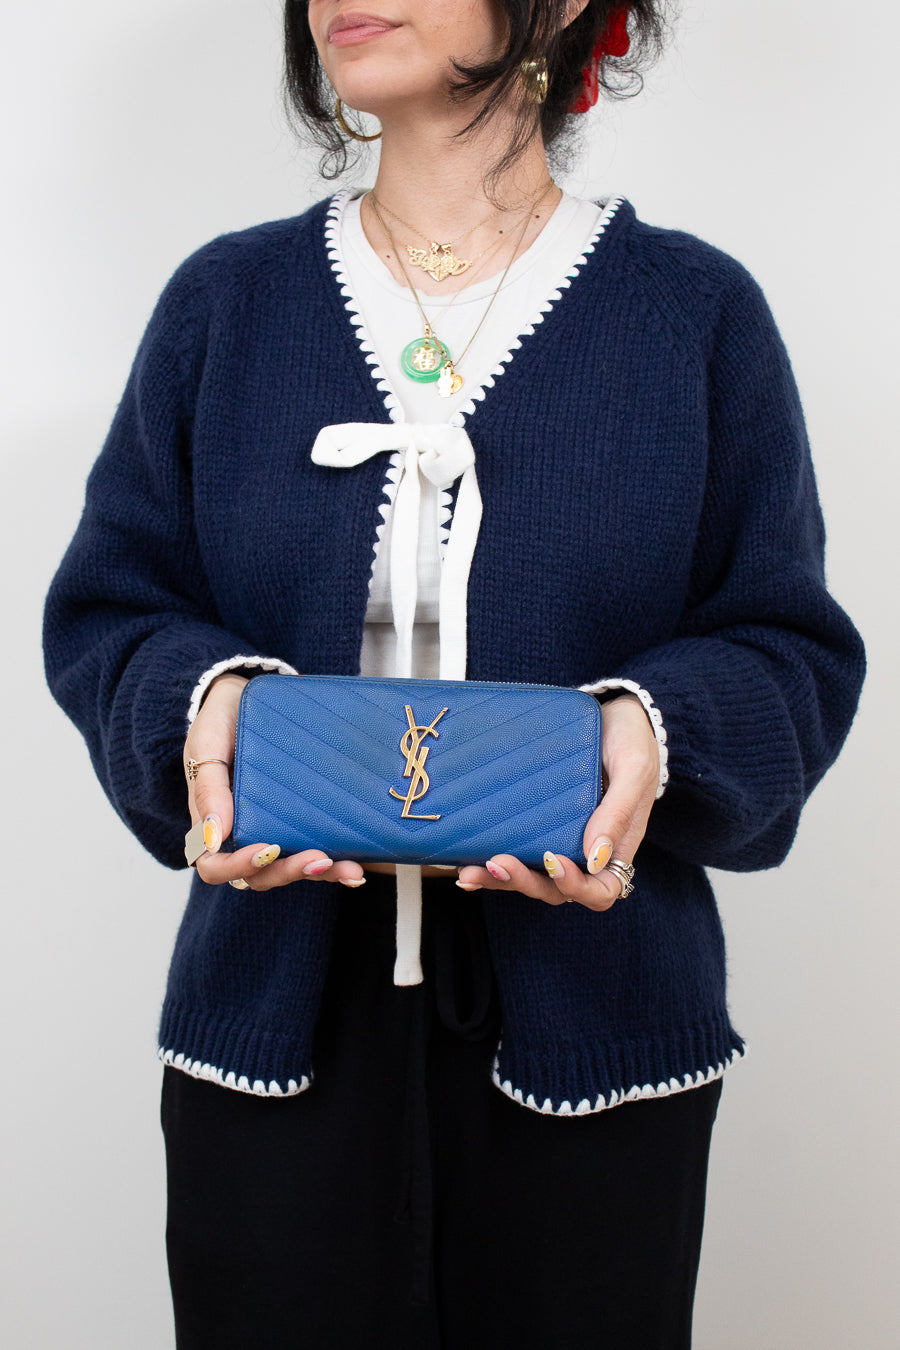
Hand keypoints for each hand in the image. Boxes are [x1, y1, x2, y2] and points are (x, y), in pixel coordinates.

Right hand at [184, 673, 365, 889]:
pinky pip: (311, 848)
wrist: (241, 698)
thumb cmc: (218, 724)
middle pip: (259, 876)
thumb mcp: (205, 748)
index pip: (217, 866)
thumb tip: (214, 836)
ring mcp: (269, 830)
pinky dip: (334, 863)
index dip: (239, 866)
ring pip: (288, 868)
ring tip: (348, 869)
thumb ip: (208, 790)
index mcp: (211, 825)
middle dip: (289, 871)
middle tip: (318, 859)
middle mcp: (240, 836)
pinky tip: (356, 866)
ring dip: (319, 873)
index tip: (265, 851)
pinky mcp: (296, 821)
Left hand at [456, 694, 658, 909]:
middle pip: (557, 889)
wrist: (615, 713)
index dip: (577, 888)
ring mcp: (559, 839)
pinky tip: (465, 862)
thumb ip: (619, 812)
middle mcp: (585, 851)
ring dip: (501, 879)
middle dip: (524, 882)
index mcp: (615, 846)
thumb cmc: (632, 742)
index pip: (600, 890)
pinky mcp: (536, 823)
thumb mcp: (634, 770)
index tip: (555, 862)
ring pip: (531, 876)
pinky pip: (517, 851)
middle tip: (498, 863)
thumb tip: (594, 858)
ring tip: (471, 871)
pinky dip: (492, 863)